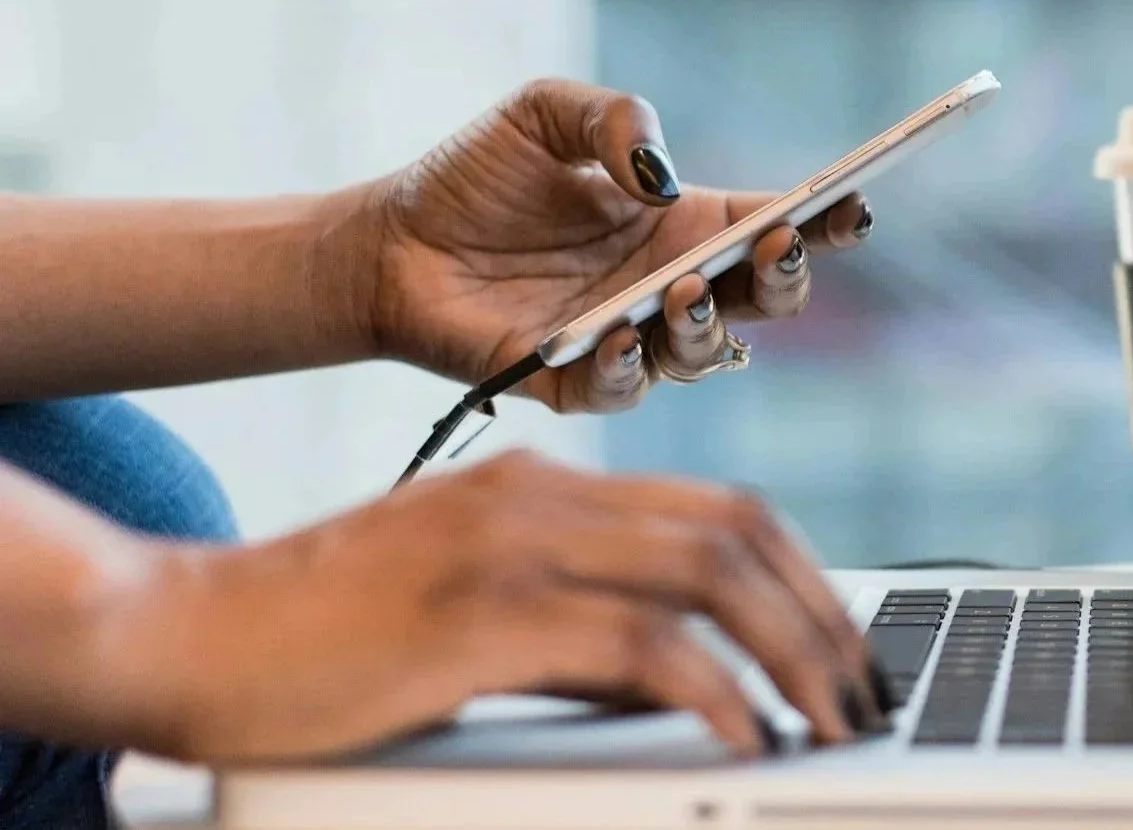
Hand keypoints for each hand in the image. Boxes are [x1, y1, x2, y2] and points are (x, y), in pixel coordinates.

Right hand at [84, 451, 882, 761]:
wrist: (181, 631)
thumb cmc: (320, 637)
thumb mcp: (472, 615)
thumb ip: (577, 632)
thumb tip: (683, 683)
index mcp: (545, 485)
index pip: (720, 508)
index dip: (803, 575)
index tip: (843, 645)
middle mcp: (541, 494)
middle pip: (736, 531)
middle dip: (823, 615)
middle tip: (864, 691)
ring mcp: (511, 544)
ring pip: (709, 574)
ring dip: (792, 651)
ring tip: (831, 721)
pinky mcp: (479, 613)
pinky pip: (638, 644)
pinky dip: (713, 691)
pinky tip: (744, 735)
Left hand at [359, 79, 873, 412]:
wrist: (387, 241)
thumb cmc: (475, 176)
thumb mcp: (545, 112)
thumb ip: (613, 119)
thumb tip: (661, 175)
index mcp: (683, 223)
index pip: (776, 224)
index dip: (825, 219)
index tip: (854, 202)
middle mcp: (670, 285)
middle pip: (765, 299)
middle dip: (788, 277)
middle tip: (778, 245)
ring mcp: (629, 338)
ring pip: (706, 353)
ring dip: (708, 325)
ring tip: (683, 289)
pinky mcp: (572, 382)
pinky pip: (623, 390)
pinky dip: (630, 367)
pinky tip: (618, 333)